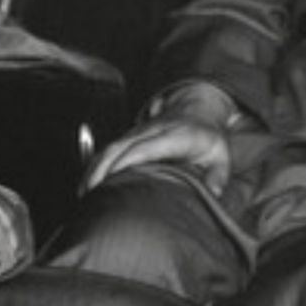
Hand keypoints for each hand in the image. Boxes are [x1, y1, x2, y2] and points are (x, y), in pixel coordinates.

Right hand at [81, 116, 231, 195]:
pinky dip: (95, 166)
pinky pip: (108, 150)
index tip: (112, 180)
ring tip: (83, 194)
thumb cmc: (207, 137)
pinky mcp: (130, 137)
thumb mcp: (221, 156)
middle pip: (119, 147)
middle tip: (90, 195)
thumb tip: (211, 194)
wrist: (197, 110)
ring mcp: (139, 132)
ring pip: (110, 148)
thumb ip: (217, 176)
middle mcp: (153, 131)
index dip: (126, 162)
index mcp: (175, 135)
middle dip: (101, 170)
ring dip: (94, 170)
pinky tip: (88, 185)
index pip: (145, 147)